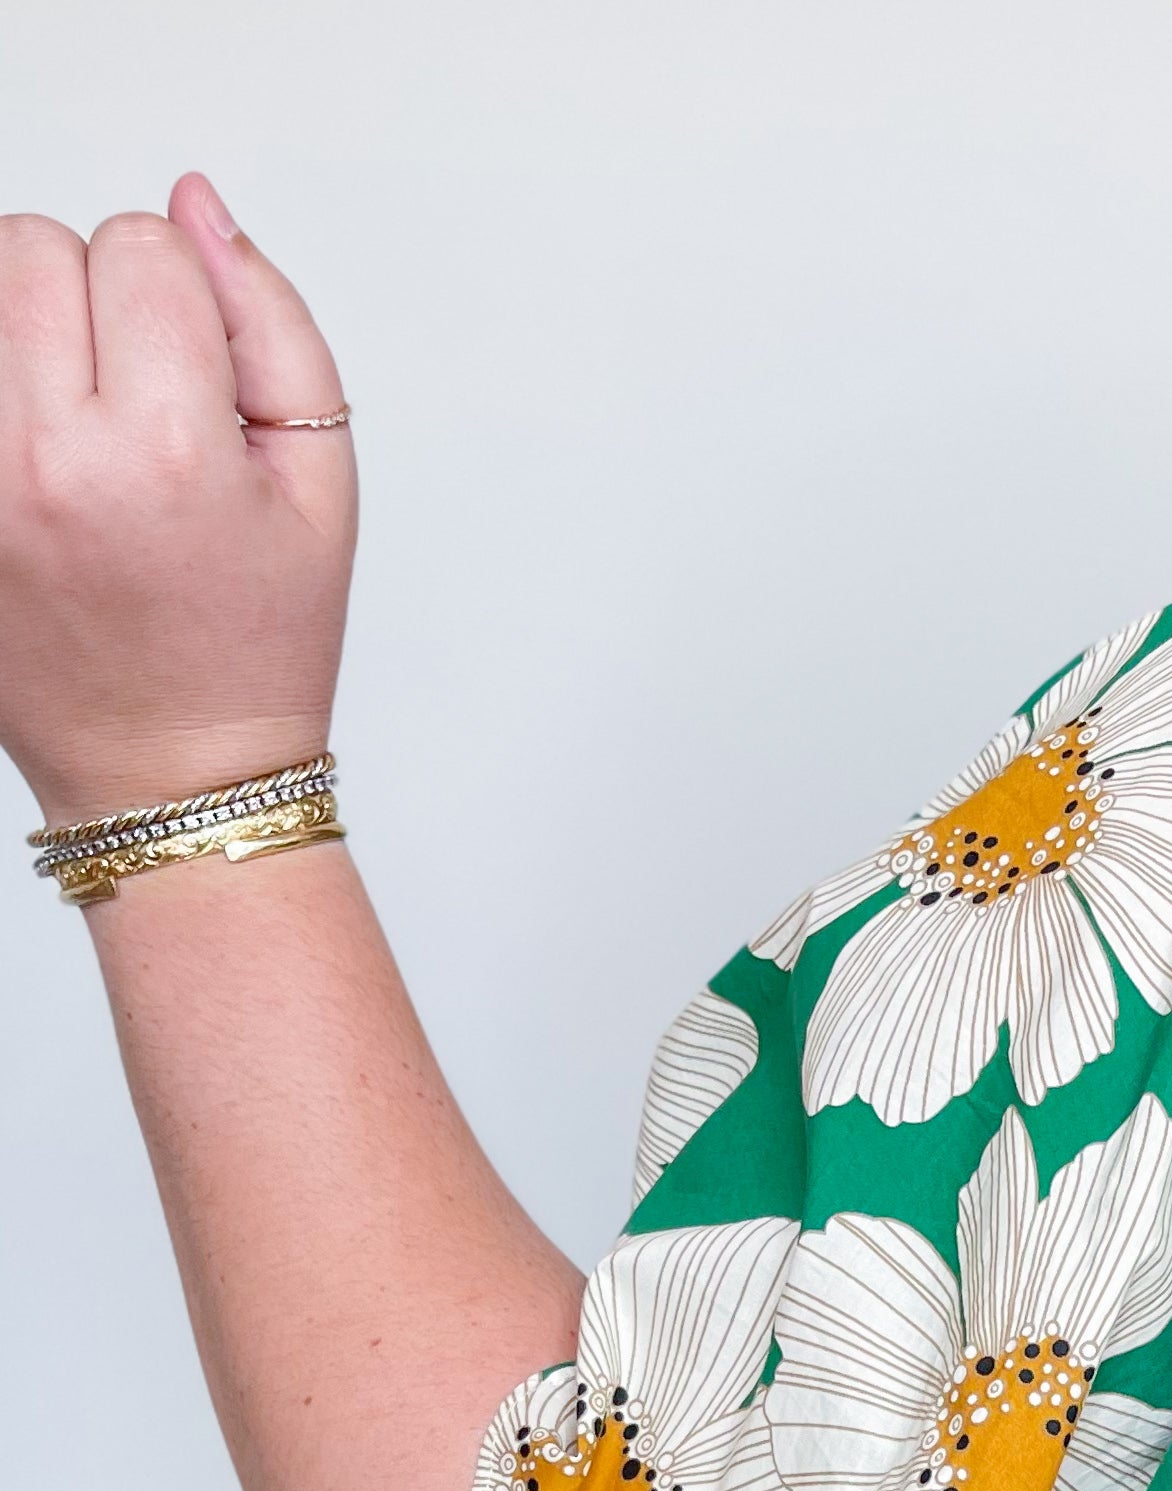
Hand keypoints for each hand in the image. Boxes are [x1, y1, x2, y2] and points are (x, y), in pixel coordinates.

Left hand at [0, 174, 355, 830]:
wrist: (170, 781)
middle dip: (90, 303)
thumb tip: (196, 206)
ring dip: (25, 335)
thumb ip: (273, 327)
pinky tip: (35, 450)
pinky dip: (0, 391)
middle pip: (33, 247)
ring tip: (73, 425)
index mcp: (165, 454)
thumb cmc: (251, 647)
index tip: (198, 388)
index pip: (143, 247)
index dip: (184, 303)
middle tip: (129, 402)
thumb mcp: (319, 493)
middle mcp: (50, 465)